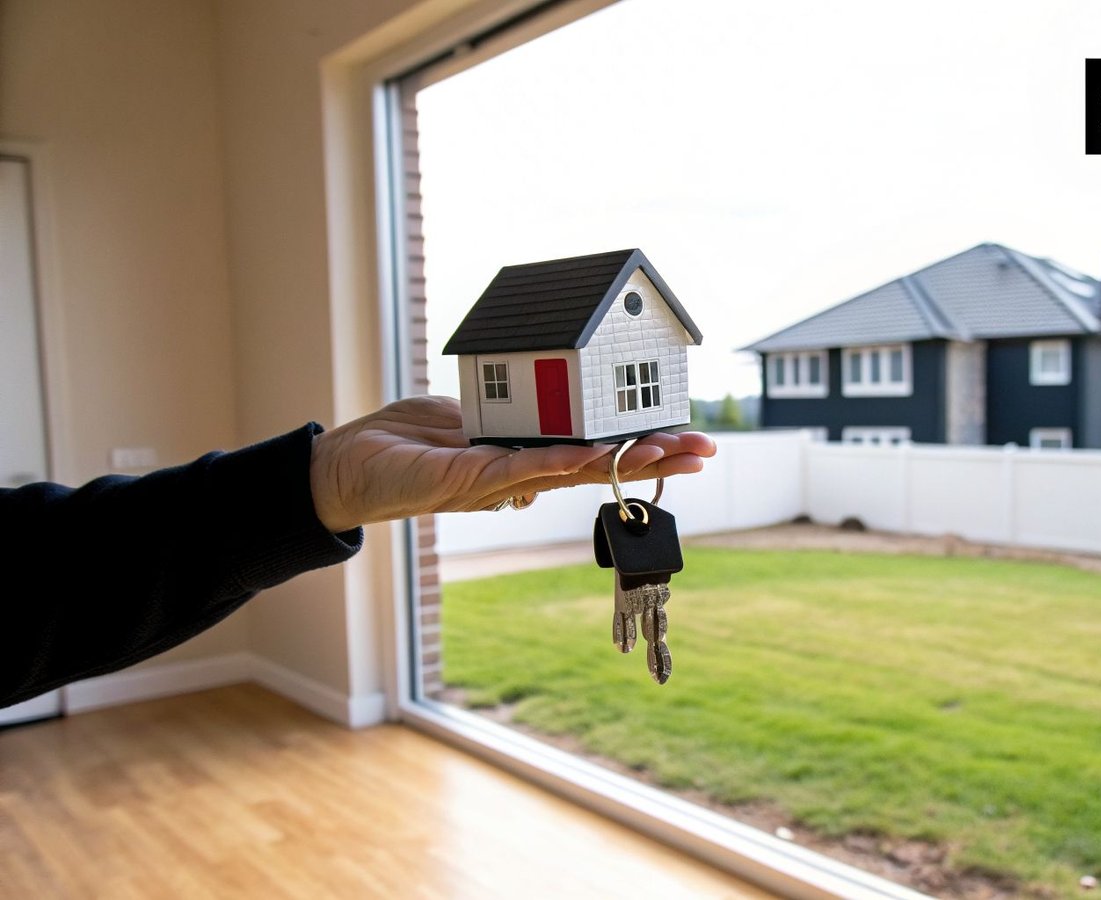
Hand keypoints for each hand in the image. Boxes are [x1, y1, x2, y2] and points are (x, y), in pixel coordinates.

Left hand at [308, 395, 715, 532]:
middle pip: (598, 467)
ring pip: (569, 471)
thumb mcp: (466, 415)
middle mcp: (518, 475)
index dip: (639, 446)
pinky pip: (517, 468)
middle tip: (703, 453)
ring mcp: (495, 482)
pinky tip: (589, 456)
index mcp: (524, 454)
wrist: (342, 469)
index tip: (685, 439)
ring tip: (665, 452)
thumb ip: (507, 418)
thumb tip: (543, 412)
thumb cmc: (403, 442)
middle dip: (652, 460)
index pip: (595, 450)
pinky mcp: (463, 482)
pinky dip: (554, 461)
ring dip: (619, 461)